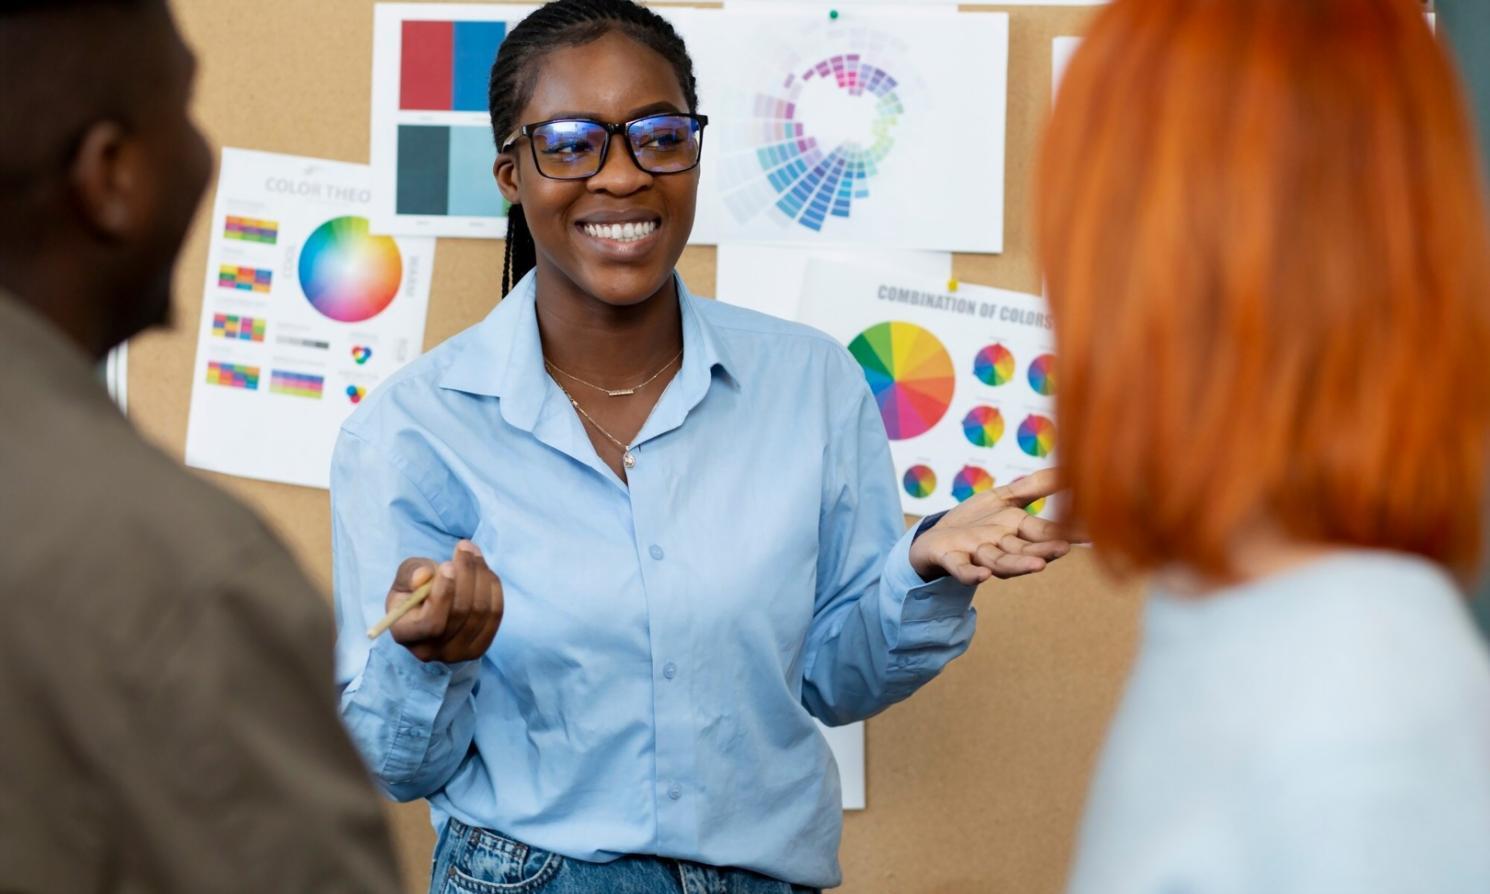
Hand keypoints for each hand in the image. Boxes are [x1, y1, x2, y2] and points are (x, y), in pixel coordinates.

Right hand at [386, 541, 502, 662]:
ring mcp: (457, 653)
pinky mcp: (480, 647)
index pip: (431, 623)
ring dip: (481, 575)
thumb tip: (425, 576)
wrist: (432, 606)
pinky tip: (484, 571)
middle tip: (465, 546)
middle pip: (461, 613)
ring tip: (473, 552)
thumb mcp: (405, 576)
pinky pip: (495, 615)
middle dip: (467, 574)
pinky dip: (493, 588)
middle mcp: (430, 651)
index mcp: (404, 635)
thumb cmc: (413, 590)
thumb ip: (410, 574)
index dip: (443, 593)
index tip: (448, 564)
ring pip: (481, 611)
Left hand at [908, 469, 1071, 584]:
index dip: (1068, 532)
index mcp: (1017, 532)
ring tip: (1039, 565)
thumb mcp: (1004, 499)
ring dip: (1018, 564)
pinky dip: (972, 574)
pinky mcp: (952, 558)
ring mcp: (977, 554)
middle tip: (1065, 549)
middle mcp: (1001, 546)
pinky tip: (983, 575)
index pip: (1047, 532)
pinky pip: (962, 569)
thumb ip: (1034, 487)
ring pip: (1000, 561)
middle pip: (1026, 549)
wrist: (935, 537)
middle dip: (1045, 550)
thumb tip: (1069, 469)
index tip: (1093, 532)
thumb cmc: (974, 521)